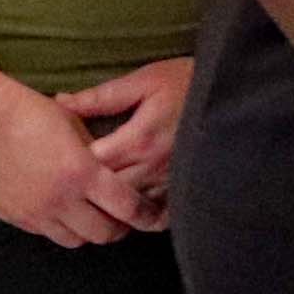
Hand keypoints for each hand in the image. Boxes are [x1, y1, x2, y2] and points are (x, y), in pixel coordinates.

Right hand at [0, 72, 154, 245]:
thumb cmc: (24, 111)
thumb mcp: (73, 125)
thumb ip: (98, 153)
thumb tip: (115, 171)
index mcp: (81, 173)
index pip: (128, 208)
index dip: (147, 215)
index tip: (155, 215)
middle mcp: (58, 199)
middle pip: (105, 234)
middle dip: (119, 227)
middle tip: (123, 215)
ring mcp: (32, 212)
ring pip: (76, 240)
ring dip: (89, 230)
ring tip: (91, 212)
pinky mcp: (11, 215)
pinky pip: (46, 232)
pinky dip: (59, 225)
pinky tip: (60, 207)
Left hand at [63, 58, 190, 216]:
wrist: (233, 92)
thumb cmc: (186, 82)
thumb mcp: (143, 81)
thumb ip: (101, 97)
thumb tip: (60, 102)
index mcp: (139, 139)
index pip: (92, 163)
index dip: (72, 161)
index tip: (61, 153)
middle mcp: (154, 167)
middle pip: (109, 191)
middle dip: (89, 186)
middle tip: (73, 178)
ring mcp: (172, 181)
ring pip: (132, 206)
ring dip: (113, 203)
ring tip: (97, 196)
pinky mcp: (186, 186)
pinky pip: (160, 212)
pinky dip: (143, 212)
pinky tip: (133, 207)